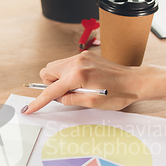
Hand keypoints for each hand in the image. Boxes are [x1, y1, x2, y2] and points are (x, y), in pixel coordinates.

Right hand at [22, 51, 165, 113]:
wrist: (135, 81)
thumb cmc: (119, 93)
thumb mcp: (93, 103)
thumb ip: (71, 99)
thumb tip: (58, 98)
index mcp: (78, 75)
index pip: (51, 90)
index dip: (39, 102)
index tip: (29, 109)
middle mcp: (77, 62)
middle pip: (47, 72)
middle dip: (50, 85)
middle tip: (66, 95)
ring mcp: (81, 57)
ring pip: (55, 67)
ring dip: (58, 79)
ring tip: (75, 89)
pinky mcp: (85, 56)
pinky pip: (66, 64)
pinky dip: (66, 74)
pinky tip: (80, 82)